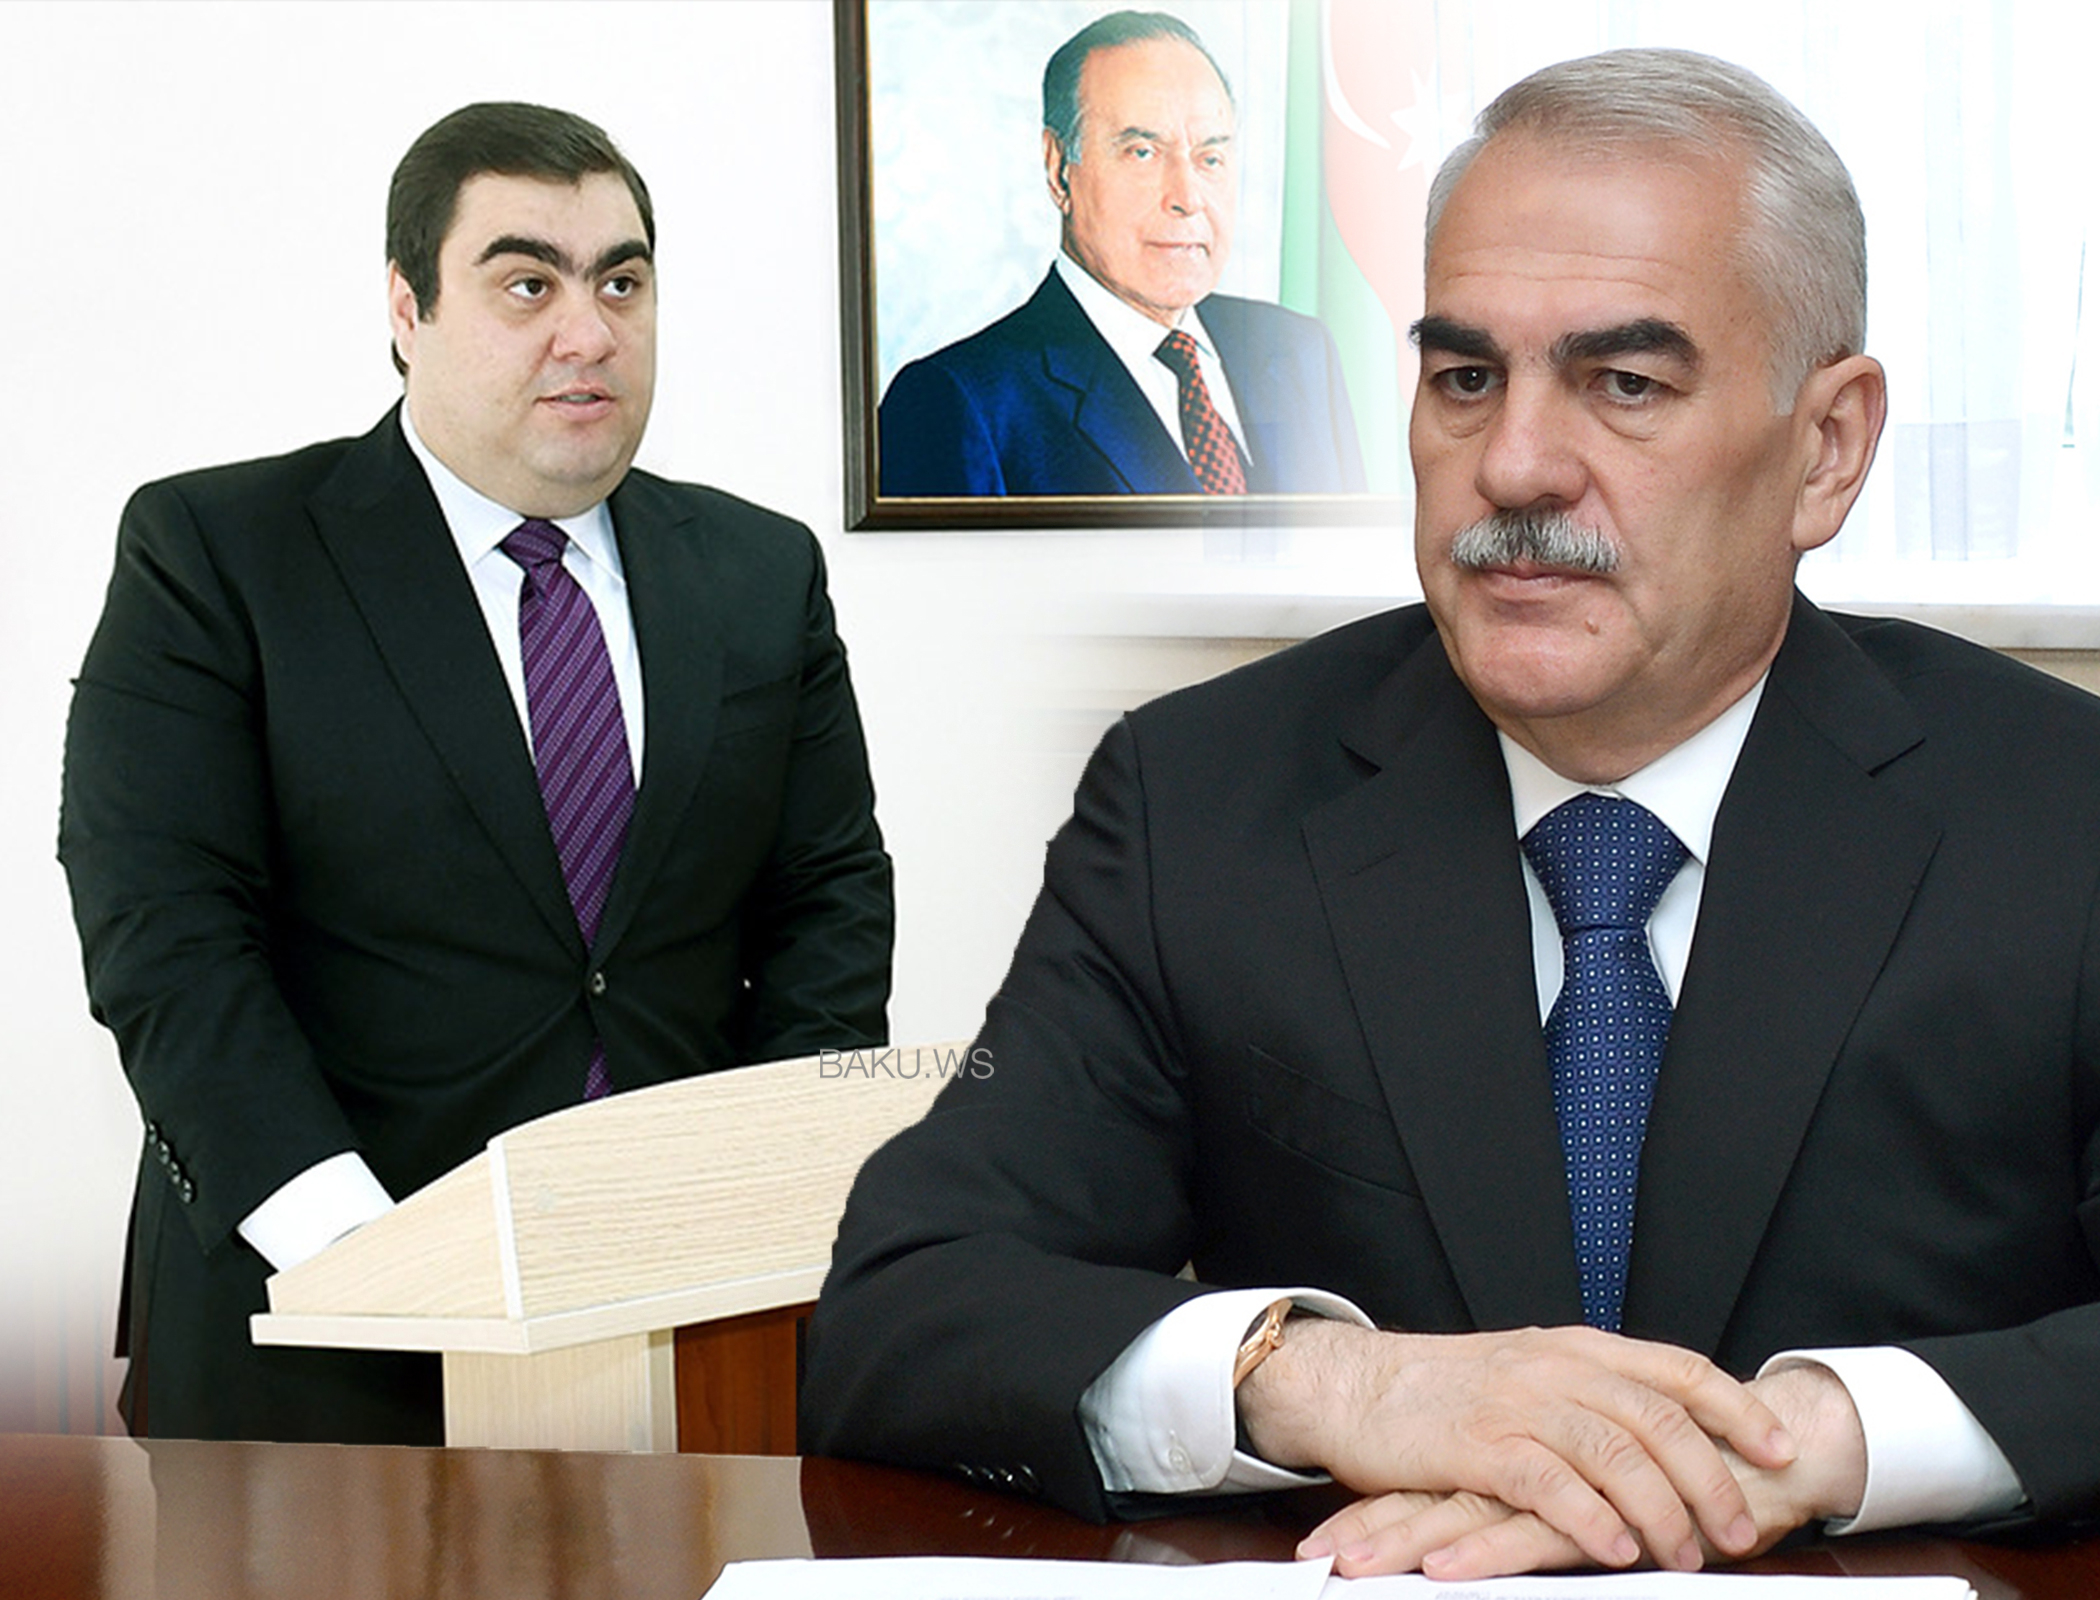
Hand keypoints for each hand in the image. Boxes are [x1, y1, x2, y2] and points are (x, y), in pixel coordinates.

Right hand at [1241, 1321, 1794, 1572]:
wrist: (1358, 1386)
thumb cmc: (1444, 1392)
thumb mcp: (1529, 1374)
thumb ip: (1591, 1397)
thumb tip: (1662, 1437)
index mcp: (1576, 1347)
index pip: (1677, 1369)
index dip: (1736, 1409)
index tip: (1779, 1450)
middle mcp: (1555, 1366)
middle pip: (1660, 1420)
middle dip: (1711, 1482)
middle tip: (1739, 1533)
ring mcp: (1518, 1403)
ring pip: (1618, 1454)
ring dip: (1663, 1514)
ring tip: (1685, 1556)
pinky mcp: (1479, 1444)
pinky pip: (1553, 1484)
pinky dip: (1593, 1521)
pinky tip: (1615, 1551)